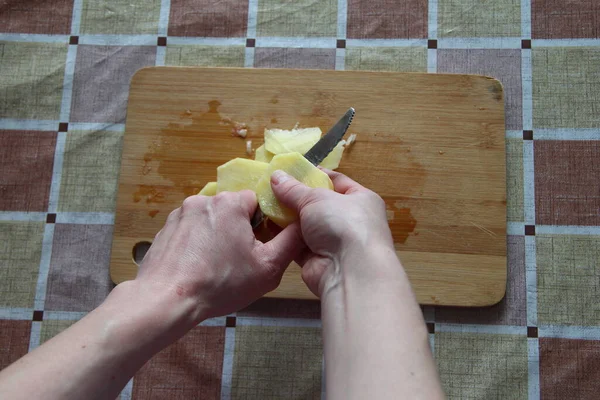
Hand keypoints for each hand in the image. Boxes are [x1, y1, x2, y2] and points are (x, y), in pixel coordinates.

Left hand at [135, 190, 303, 322]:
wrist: (166, 300)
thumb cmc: (221, 283)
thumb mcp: (268, 267)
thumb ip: (291, 241)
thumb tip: (303, 223)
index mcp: (230, 203)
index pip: (257, 200)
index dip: (262, 224)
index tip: (258, 246)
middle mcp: (203, 200)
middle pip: (232, 209)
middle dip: (238, 230)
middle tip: (238, 260)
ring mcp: (180, 213)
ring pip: (210, 220)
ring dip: (216, 236)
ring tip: (215, 266)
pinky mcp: (165, 229)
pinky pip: (190, 230)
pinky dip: (196, 244)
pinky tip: (196, 267)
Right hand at [270, 169, 396, 296]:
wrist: (349, 272)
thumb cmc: (342, 224)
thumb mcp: (316, 198)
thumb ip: (294, 189)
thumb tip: (275, 175)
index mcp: (361, 199)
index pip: (337, 181)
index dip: (315, 175)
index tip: (291, 171)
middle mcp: (350, 220)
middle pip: (319, 204)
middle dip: (296, 198)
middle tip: (271, 189)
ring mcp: (335, 242)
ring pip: (307, 226)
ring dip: (288, 218)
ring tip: (264, 205)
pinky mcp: (319, 260)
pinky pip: (299, 244)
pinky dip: (285, 238)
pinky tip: (267, 227)